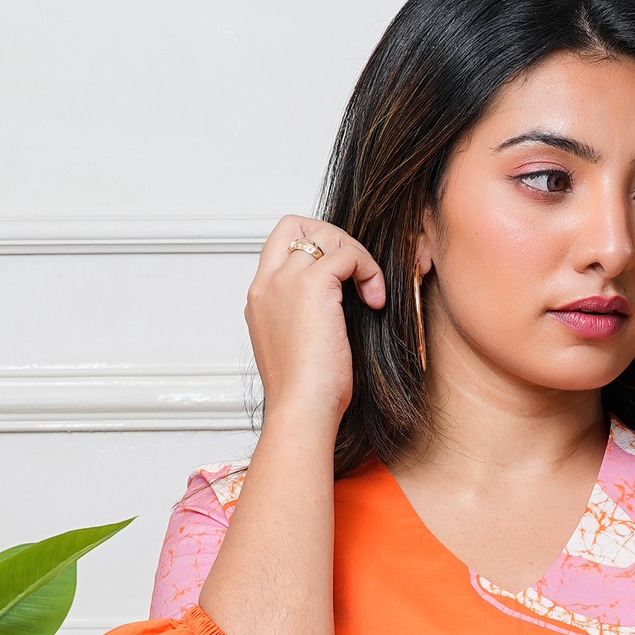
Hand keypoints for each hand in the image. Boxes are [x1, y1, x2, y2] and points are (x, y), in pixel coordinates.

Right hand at [245, 214, 386, 432]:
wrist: (301, 410)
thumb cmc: (305, 395)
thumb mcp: (297, 348)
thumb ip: (303, 318)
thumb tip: (335, 308)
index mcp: (259, 298)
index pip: (280, 246)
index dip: (313, 251)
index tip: (338, 280)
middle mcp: (267, 283)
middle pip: (296, 225)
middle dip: (333, 239)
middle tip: (355, 274)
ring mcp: (286, 280)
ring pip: (324, 234)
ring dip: (355, 255)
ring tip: (369, 292)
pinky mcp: (312, 285)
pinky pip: (347, 254)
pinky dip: (368, 270)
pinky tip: (375, 300)